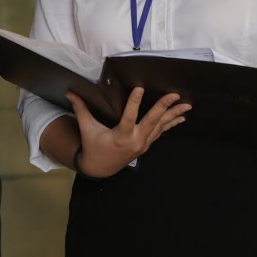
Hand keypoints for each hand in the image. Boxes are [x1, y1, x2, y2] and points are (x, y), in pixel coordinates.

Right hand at [68, 87, 190, 178]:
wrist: (101, 168)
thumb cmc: (93, 146)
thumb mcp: (87, 128)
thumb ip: (81, 109)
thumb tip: (70, 92)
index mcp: (120, 136)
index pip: (129, 117)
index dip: (134, 103)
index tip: (140, 88)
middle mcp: (135, 140)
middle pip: (152, 121)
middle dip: (164, 107)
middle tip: (174, 95)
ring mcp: (143, 144)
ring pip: (161, 127)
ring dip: (174, 115)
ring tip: (186, 105)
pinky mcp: (146, 144)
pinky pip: (161, 132)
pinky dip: (171, 124)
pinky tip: (181, 117)